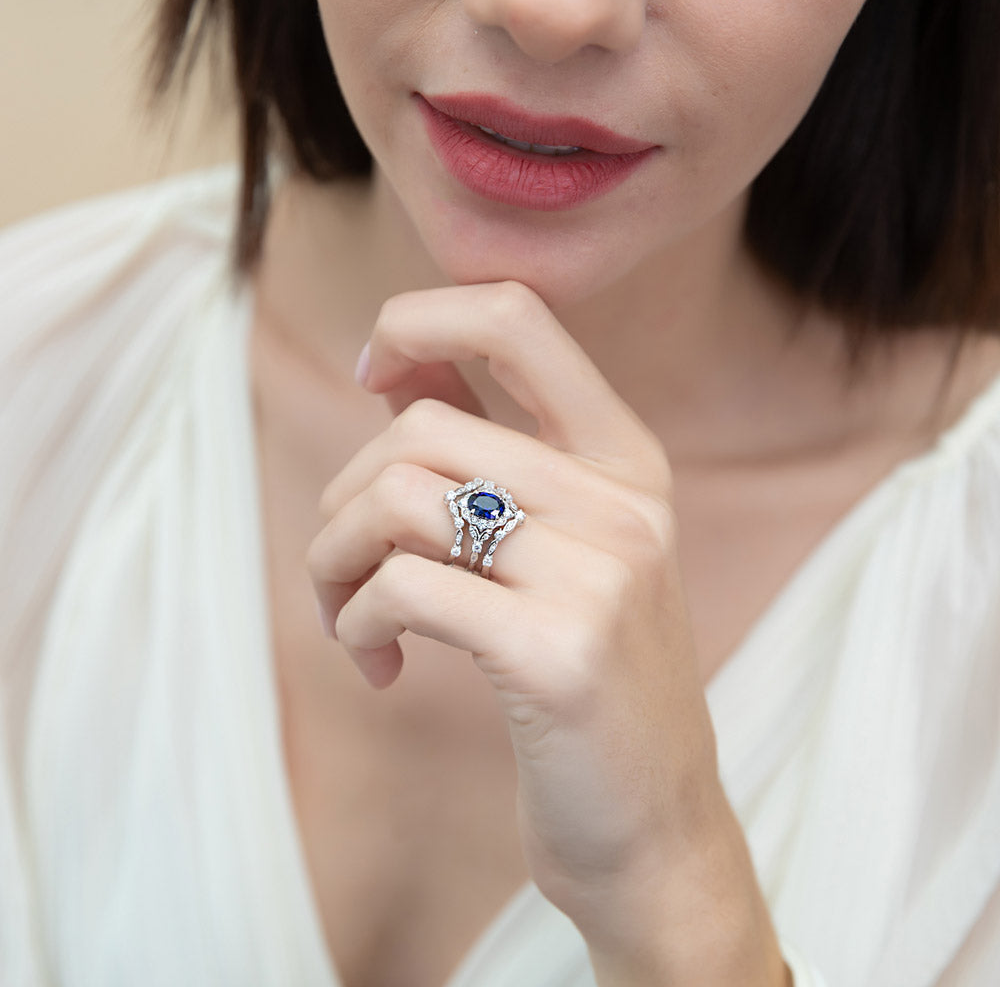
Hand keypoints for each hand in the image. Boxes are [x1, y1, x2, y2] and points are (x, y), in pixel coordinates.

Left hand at [309, 280, 785, 984]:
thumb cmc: (586, 685)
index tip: (369, 374)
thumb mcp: (562, 551)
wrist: (654, 830)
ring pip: (396, 496)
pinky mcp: (558, 651)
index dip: (418, 318)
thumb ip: (493, 455)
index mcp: (627, 461)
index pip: (518, 317)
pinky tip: (376, 664)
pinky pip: (401, 587)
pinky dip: (356, 620)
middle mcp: (625, 501)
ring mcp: (601, 573)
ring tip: (350, 618)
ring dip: (333, 558)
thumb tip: (396, 370)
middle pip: (418, 427)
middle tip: (341, 569)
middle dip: (342, 497)